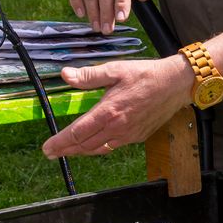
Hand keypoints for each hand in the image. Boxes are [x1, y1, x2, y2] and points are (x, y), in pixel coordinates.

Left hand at [41, 57, 193, 157]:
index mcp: (108, 111)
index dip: (60, 142)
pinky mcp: (137, 137)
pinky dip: (98, 149)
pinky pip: (112, 147)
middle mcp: (117, 127)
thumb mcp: (115, 70)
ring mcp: (128, 135)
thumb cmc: (146, 75)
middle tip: (51, 152)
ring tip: (67, 151)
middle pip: (85, 145)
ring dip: (80, 151)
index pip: (77, 132)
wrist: (175, 84)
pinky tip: (93, 145)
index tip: (47, 148)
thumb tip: (65, 75)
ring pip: (98, 149)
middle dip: (65, 150)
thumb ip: (88, 76)